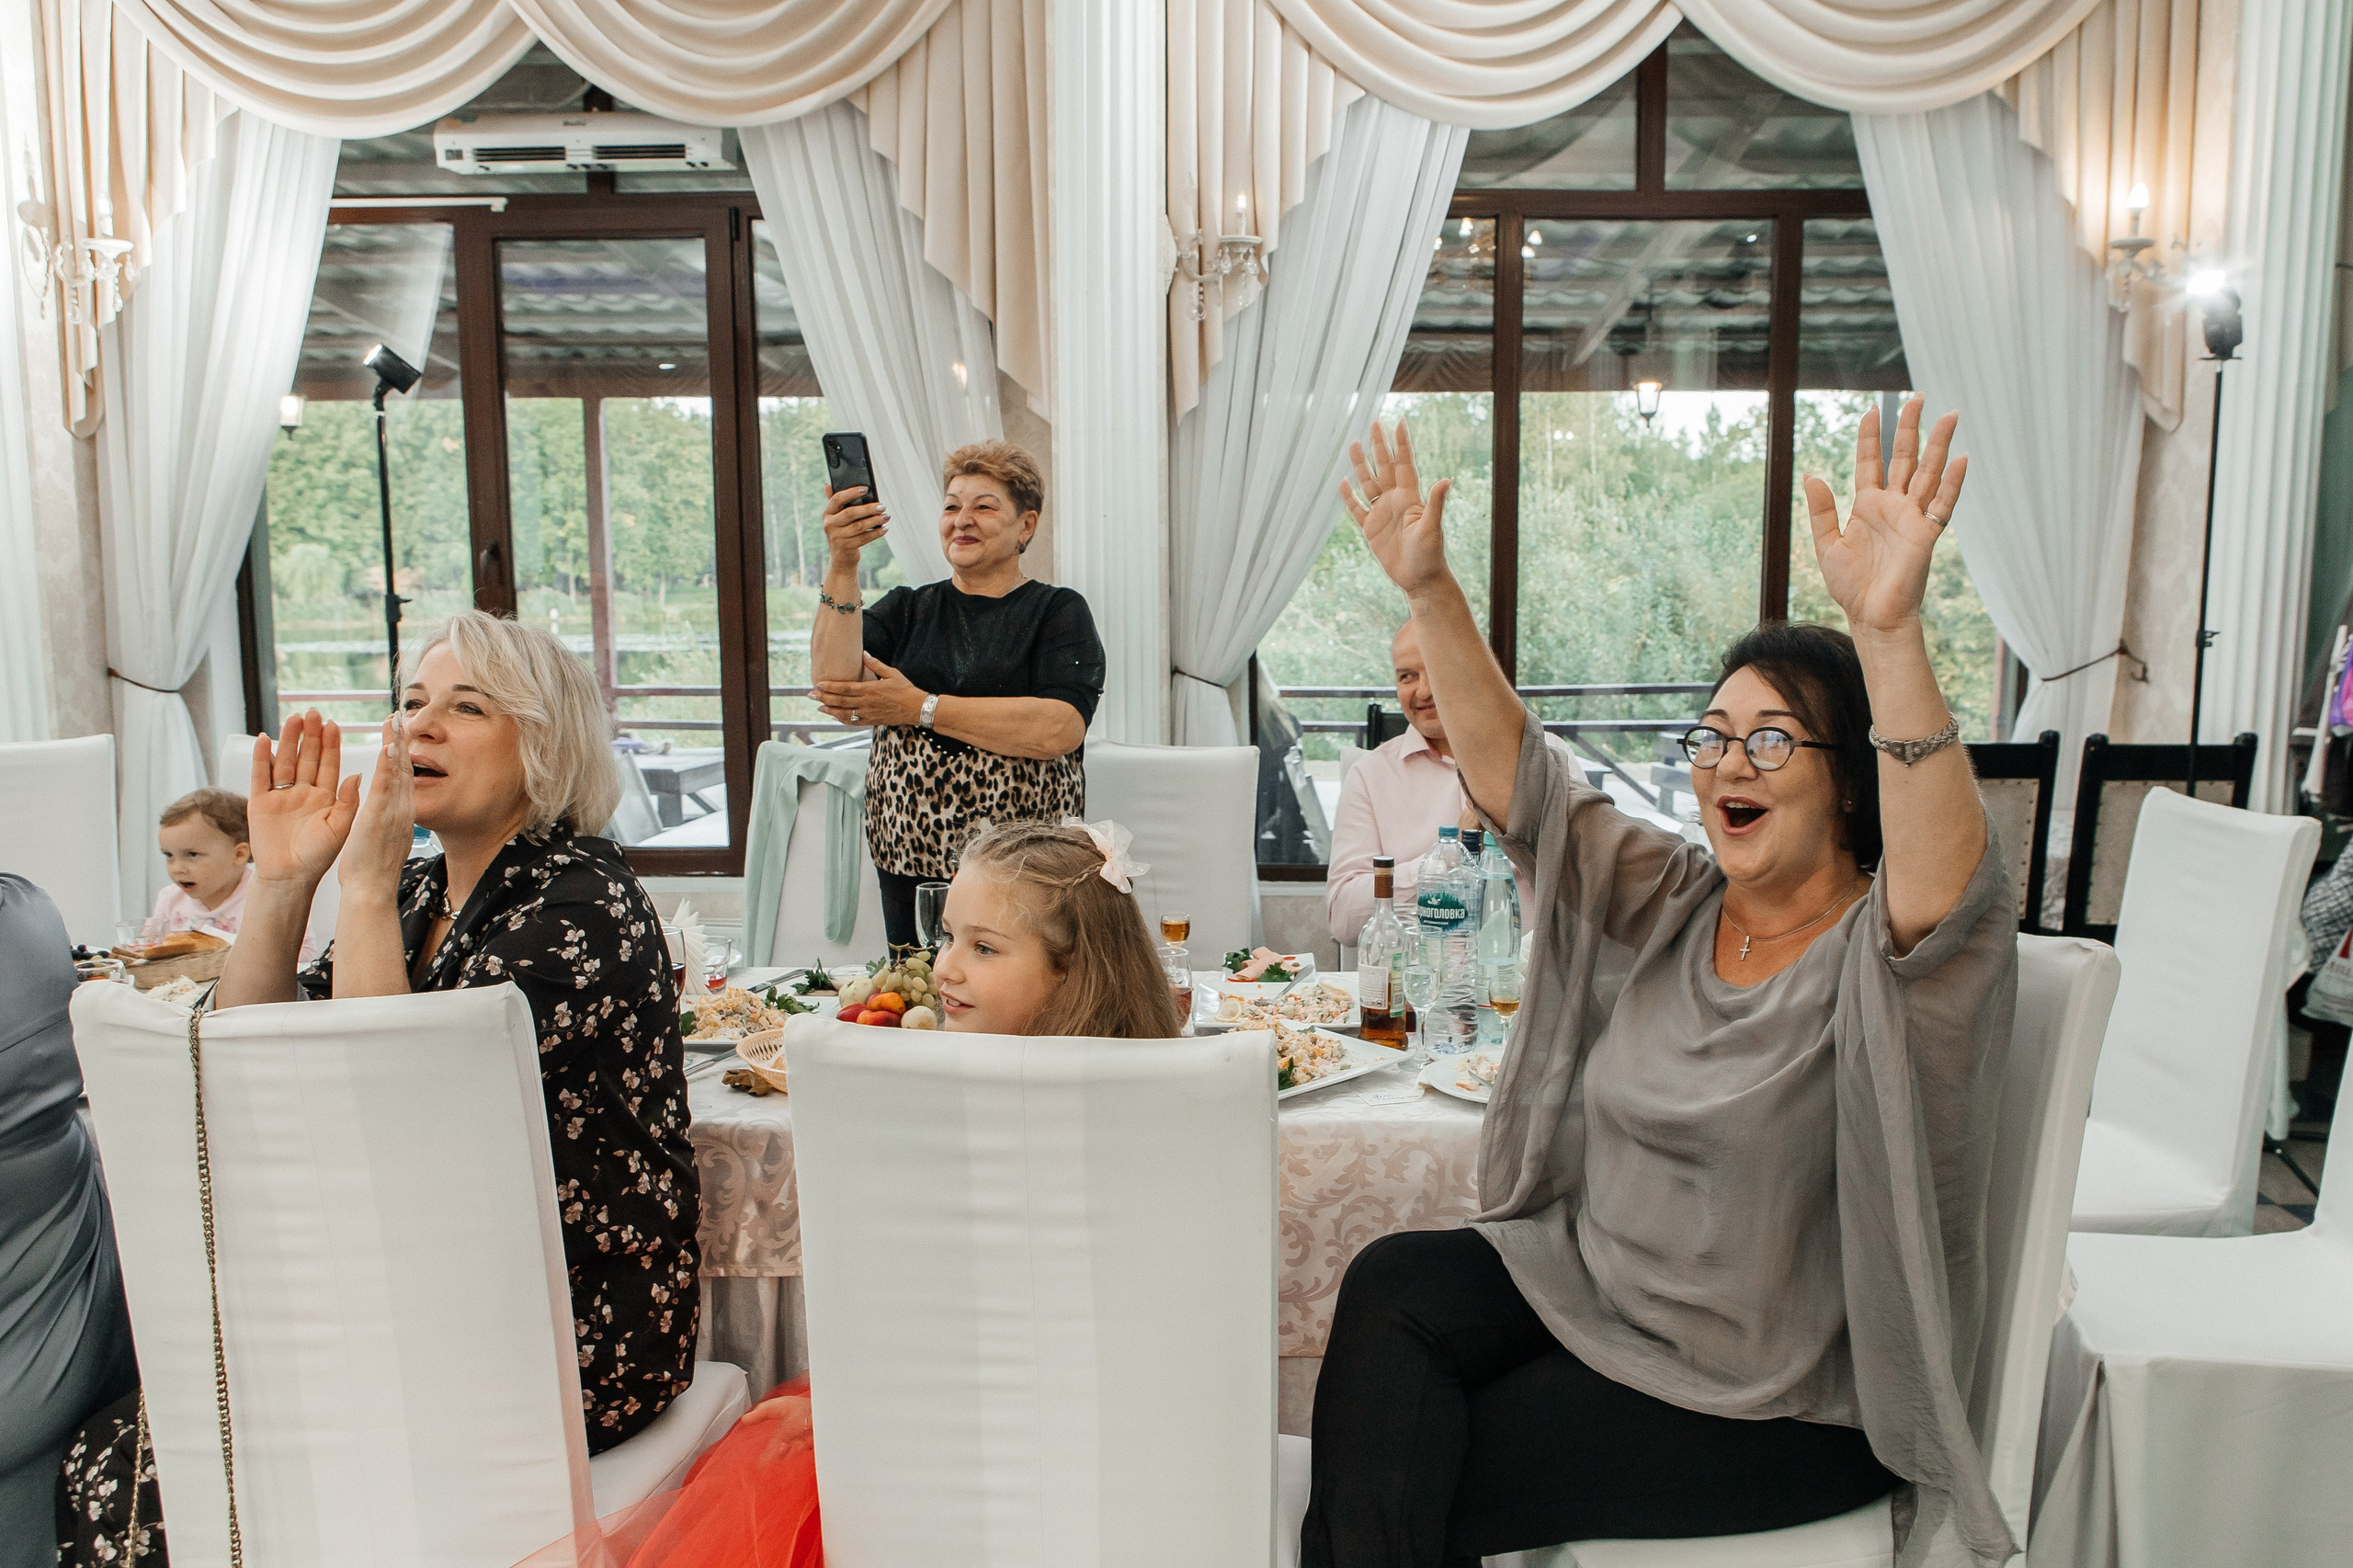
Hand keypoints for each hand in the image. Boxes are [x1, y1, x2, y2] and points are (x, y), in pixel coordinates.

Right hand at [246, 711, 358, 889]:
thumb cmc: (318, 856)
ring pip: (285, 762)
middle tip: (312, 712)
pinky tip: (265, 740)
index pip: (329, 765)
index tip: (333, 724)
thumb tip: (357, 774)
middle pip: (306, 758)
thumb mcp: (339, 828)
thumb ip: (347, 801)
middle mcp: (304, 792)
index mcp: (326, 797)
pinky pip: (261, 777)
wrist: (290, 878)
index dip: (331, 745)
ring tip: (293, 719)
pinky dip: (261, 759)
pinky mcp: (260, 803)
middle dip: (310, 736)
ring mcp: (281, 796)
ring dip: (288, 741)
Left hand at [336, 715, 417, 902]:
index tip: (397, 734)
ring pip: (397, 771)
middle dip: (401, 740)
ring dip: (396, 743)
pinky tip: (388, 745)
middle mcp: (402, 809)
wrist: (372, 890)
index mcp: (401, 813)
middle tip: (399, 715)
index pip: (402, 777)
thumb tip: (388, 811)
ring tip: (395, 720)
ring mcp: (394, 811)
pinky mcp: (381, 815)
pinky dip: (387, 764)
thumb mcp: (385, 840)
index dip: (400, 753)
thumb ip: (388, 821)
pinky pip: (385, 784)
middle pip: (404, 767)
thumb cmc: (373, 870)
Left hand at [813, 654, 927, 727]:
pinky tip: (835, 717)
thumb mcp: (892, 673)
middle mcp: (867, 703)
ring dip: (830, 710)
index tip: (818, 684)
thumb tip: (864, 653)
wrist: (916, 708)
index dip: (830, 686)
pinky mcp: (872, 721)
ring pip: (844, 713)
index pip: (845, 688)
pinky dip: (842, 720)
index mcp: (871, 689)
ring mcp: (869, 713)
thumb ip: (876, 665)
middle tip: (810, 695)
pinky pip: (854, 722)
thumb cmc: (906, 689)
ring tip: (819, 707)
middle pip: (841, 701)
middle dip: (824, 698)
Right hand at [821, 484, 888, 569]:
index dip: (851, 493)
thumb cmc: (842, 531)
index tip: (866, 489)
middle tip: (883, 506)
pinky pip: (864, 538)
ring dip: (875, 521)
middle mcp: (829, 525)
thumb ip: (834, 501)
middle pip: (850, 513)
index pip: (837, 499)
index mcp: (827, 513)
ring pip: (859, 526)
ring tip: (887, 516)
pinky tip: (884, 528)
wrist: (841, 557)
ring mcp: (836, 537)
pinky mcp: (846, 548)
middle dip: (868, 509)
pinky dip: (876, 533)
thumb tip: (827, 485)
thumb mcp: (836, 517)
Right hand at [1339, 420, 1453, 595]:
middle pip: (1384, 467)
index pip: (1404, 464)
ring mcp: (1382, 514)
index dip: (1401, 444)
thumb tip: (1447, 480)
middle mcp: (1395, 501)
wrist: (1420, 579)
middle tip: (1374, 423)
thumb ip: (1435, 503)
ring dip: (1362, 464)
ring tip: (1354, 443)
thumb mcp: (1432, 528)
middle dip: (1379, 445)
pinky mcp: (1371, 530)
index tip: (1399, 422)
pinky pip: (1357, 509)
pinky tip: (1343, 483)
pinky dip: (1349, 497)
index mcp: (1409, 498)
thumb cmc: (1430, 555)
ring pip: (1368, 483)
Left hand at [1802, 396, 1967, 637]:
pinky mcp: (1926, 534)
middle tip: (1916, 398)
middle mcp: (1892, 507)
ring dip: (1938, 445)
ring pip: (1927, 473)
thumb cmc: (1850, 586)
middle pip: (1903, 458)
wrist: (1870, 616)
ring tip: (1949, 415)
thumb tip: (1811, 476)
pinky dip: (1952, 482)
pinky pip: (1942, 504)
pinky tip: (1961, 459)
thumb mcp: (1827, 545)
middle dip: (1909, 428)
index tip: (1871, 410)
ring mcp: (1911, 518)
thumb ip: (1821, 511)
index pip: (1871, 462)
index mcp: (1867, 507)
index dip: (1871, 437)